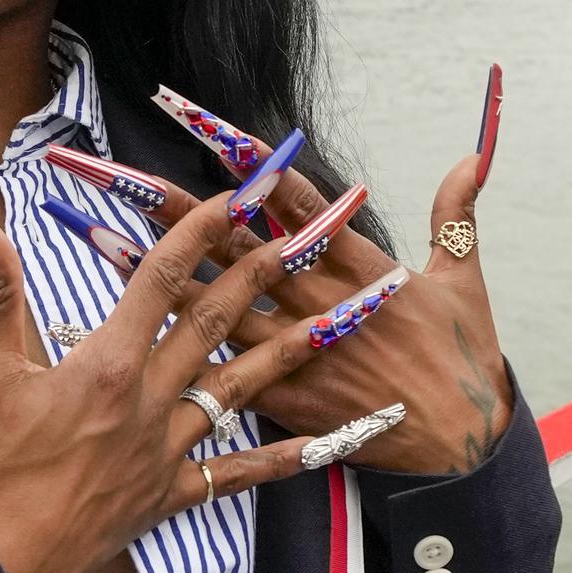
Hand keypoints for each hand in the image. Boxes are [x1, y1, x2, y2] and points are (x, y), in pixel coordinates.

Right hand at [0, 189, 394, 572]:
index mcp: (105, 365)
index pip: (160, 280)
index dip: (199, 231)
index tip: (233, 195)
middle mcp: (148, 403)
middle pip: (213, 324)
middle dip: (259, 273)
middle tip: (302, 235)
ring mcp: (166, 452)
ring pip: (240, 389)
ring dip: (290, 349)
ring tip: (338, 319)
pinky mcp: (170, 495)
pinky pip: (238, 474)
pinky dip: (283, 458)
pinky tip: (324, 443)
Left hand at [134, 131, 510, 477]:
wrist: (463, 444)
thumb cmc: (465, 358)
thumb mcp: (463, 281)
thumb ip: (455, 216)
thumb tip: (469, 160)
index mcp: (362, 267)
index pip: (299, 204)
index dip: (256, 164)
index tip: (212, 129)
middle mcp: (320, 302)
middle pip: (238, 246)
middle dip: (181, 211)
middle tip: (125, 179)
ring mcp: (297, 351)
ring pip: (214, 306)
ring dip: (158, 275)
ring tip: (102, 242)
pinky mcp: (283, 398)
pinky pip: (217, 371)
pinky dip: (174, 353)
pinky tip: (129, 337)